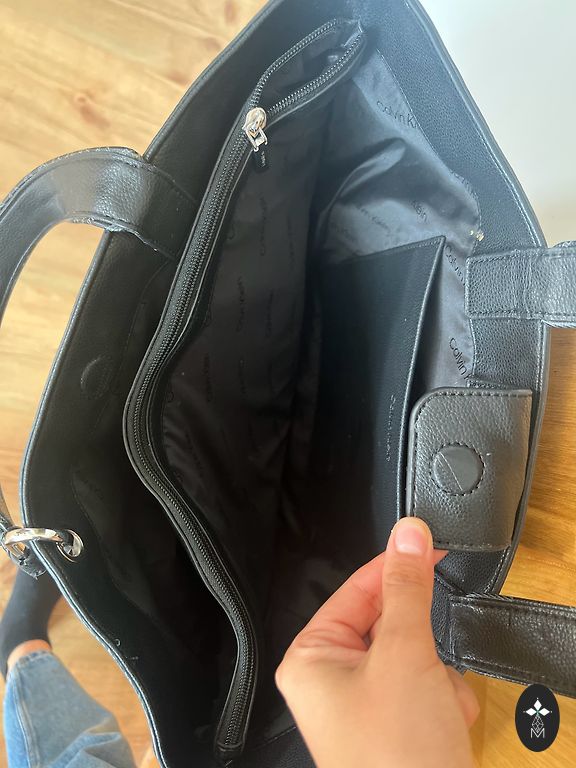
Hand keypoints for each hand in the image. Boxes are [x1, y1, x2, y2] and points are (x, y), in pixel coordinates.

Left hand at [275, 517, 477, 767]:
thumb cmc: (397, 749)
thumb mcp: (404, 654)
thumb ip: (406, 588)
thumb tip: (408, 532)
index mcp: (312, 658)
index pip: (354, 590)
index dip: (393, 566)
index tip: (426, 543)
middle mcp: (330, 681)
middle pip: (384, 626)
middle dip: (419, 642)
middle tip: (434, 642)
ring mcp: (362, 708)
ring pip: (410, 657)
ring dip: (435, 675)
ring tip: (437, 705)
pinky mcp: (393, 728)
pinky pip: (421, 689)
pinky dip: (441, 701)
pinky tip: (445, 724)